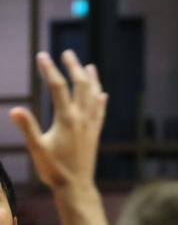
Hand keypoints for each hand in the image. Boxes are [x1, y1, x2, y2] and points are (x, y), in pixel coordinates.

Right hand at [9, 51, 107, 189]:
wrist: (76, 185)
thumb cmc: (53, 169)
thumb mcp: (36, 148)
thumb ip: (27, 127)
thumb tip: (14, 109)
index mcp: (66, 118)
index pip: (57, 87)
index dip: (49, 70)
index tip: (42, 55)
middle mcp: (82, 117)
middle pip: (81, 85)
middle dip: (73, 67)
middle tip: (67, 53)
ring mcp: (91, 124)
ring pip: (94, 94)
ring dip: (92, 79)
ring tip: (89, 66)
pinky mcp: (96, 132)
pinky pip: (101, 110)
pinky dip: (101, 98)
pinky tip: (102, 94)